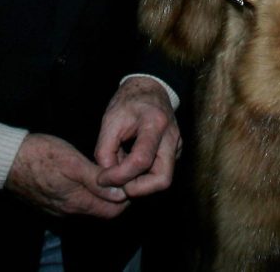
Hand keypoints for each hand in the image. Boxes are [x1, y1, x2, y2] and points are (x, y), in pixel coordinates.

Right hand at [5, 133, 128, 218]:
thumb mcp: (72, 162)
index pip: (113, 211)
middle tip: (121, 171)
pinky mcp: (49, 201)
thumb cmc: (41, 156)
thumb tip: (120, 194)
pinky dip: (86, 192)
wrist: (6, 159)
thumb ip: (96, 179)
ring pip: (89, 205)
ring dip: (101, 192)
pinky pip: (75, 202)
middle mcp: (69, 211)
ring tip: (106, 170)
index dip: (126, 196)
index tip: (130, 176)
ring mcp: (58, 207)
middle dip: (116, 194)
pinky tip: (86, 174)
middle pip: (102, 210)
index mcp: (77, 202)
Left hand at [95, 78, 180, 197]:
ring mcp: (177, 147)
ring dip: (139, 184)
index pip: (141, 161)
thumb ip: (105, 151)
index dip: (119, 176)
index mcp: (155, 124)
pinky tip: (130, 164)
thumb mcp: (110, 121)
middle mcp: (171, 138)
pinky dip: (143, 176)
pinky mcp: (174, 153)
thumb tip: (106, 180)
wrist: (150, 88)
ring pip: (163, 180)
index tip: (102, 178)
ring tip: (121, 171)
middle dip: (137, 189)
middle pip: (162, 179)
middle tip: (117, 184)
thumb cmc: (129, 102)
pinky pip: (160, 173)